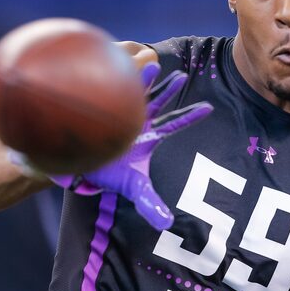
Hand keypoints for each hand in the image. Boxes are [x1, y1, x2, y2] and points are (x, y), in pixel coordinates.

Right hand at [50, 62, 212, 229]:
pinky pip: (113, 93)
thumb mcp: (134, 189)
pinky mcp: (104, 110)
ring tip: (153, 66)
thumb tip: (166, 223)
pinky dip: (118, 82)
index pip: (175, 124)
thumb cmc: (109, 174)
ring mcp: (121, 114)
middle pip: (159, 104)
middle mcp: (139, 122)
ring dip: (146, 82)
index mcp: (150, 137)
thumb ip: (150, 203)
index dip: (191, 116)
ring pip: (137, 94)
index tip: (209, 108)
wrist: (80, 167)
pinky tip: (121, 66)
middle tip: (183, 76)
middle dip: (170, 90)